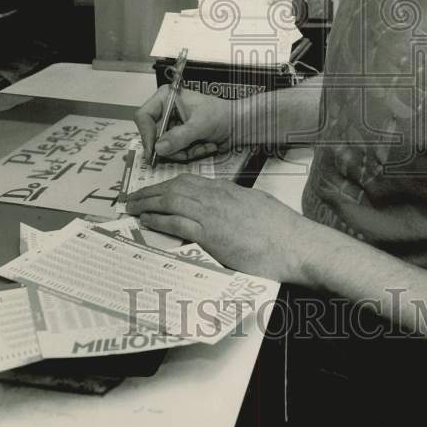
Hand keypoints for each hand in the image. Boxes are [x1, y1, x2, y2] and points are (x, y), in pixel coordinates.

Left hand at [126, 174, 317, 280]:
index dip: (168, 185)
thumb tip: (229, 211)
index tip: (155, 190)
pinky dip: (158, 220)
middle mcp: (217, 198)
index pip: (190, 182)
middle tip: (133, 197)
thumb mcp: (258, 207)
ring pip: (170, 201)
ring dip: (147, 203)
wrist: (295, 244)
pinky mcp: (211, 235)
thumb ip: (239, 206)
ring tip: (131, 207)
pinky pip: (176, 223)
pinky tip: (146, 221)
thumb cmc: (283, 231)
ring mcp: (213, 215)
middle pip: (175, 187)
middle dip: (150, 192)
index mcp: (228, 191)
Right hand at [134, 86, 231, 163]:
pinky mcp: (179, 139)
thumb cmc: (223, 115)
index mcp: (166, 98)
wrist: (239, 125)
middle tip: (190, 150)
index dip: (146, 135)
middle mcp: (165, 112)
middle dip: (173, 147)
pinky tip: (204, 146)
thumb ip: (180, 136)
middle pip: (153, 136)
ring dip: (185, 152)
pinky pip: (175, 153)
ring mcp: (172, 126)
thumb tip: (159, 148)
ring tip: (203, 145)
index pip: (143, 116)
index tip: (153, 152)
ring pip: (165, 148)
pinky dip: (190, 154)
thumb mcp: (200, 124)